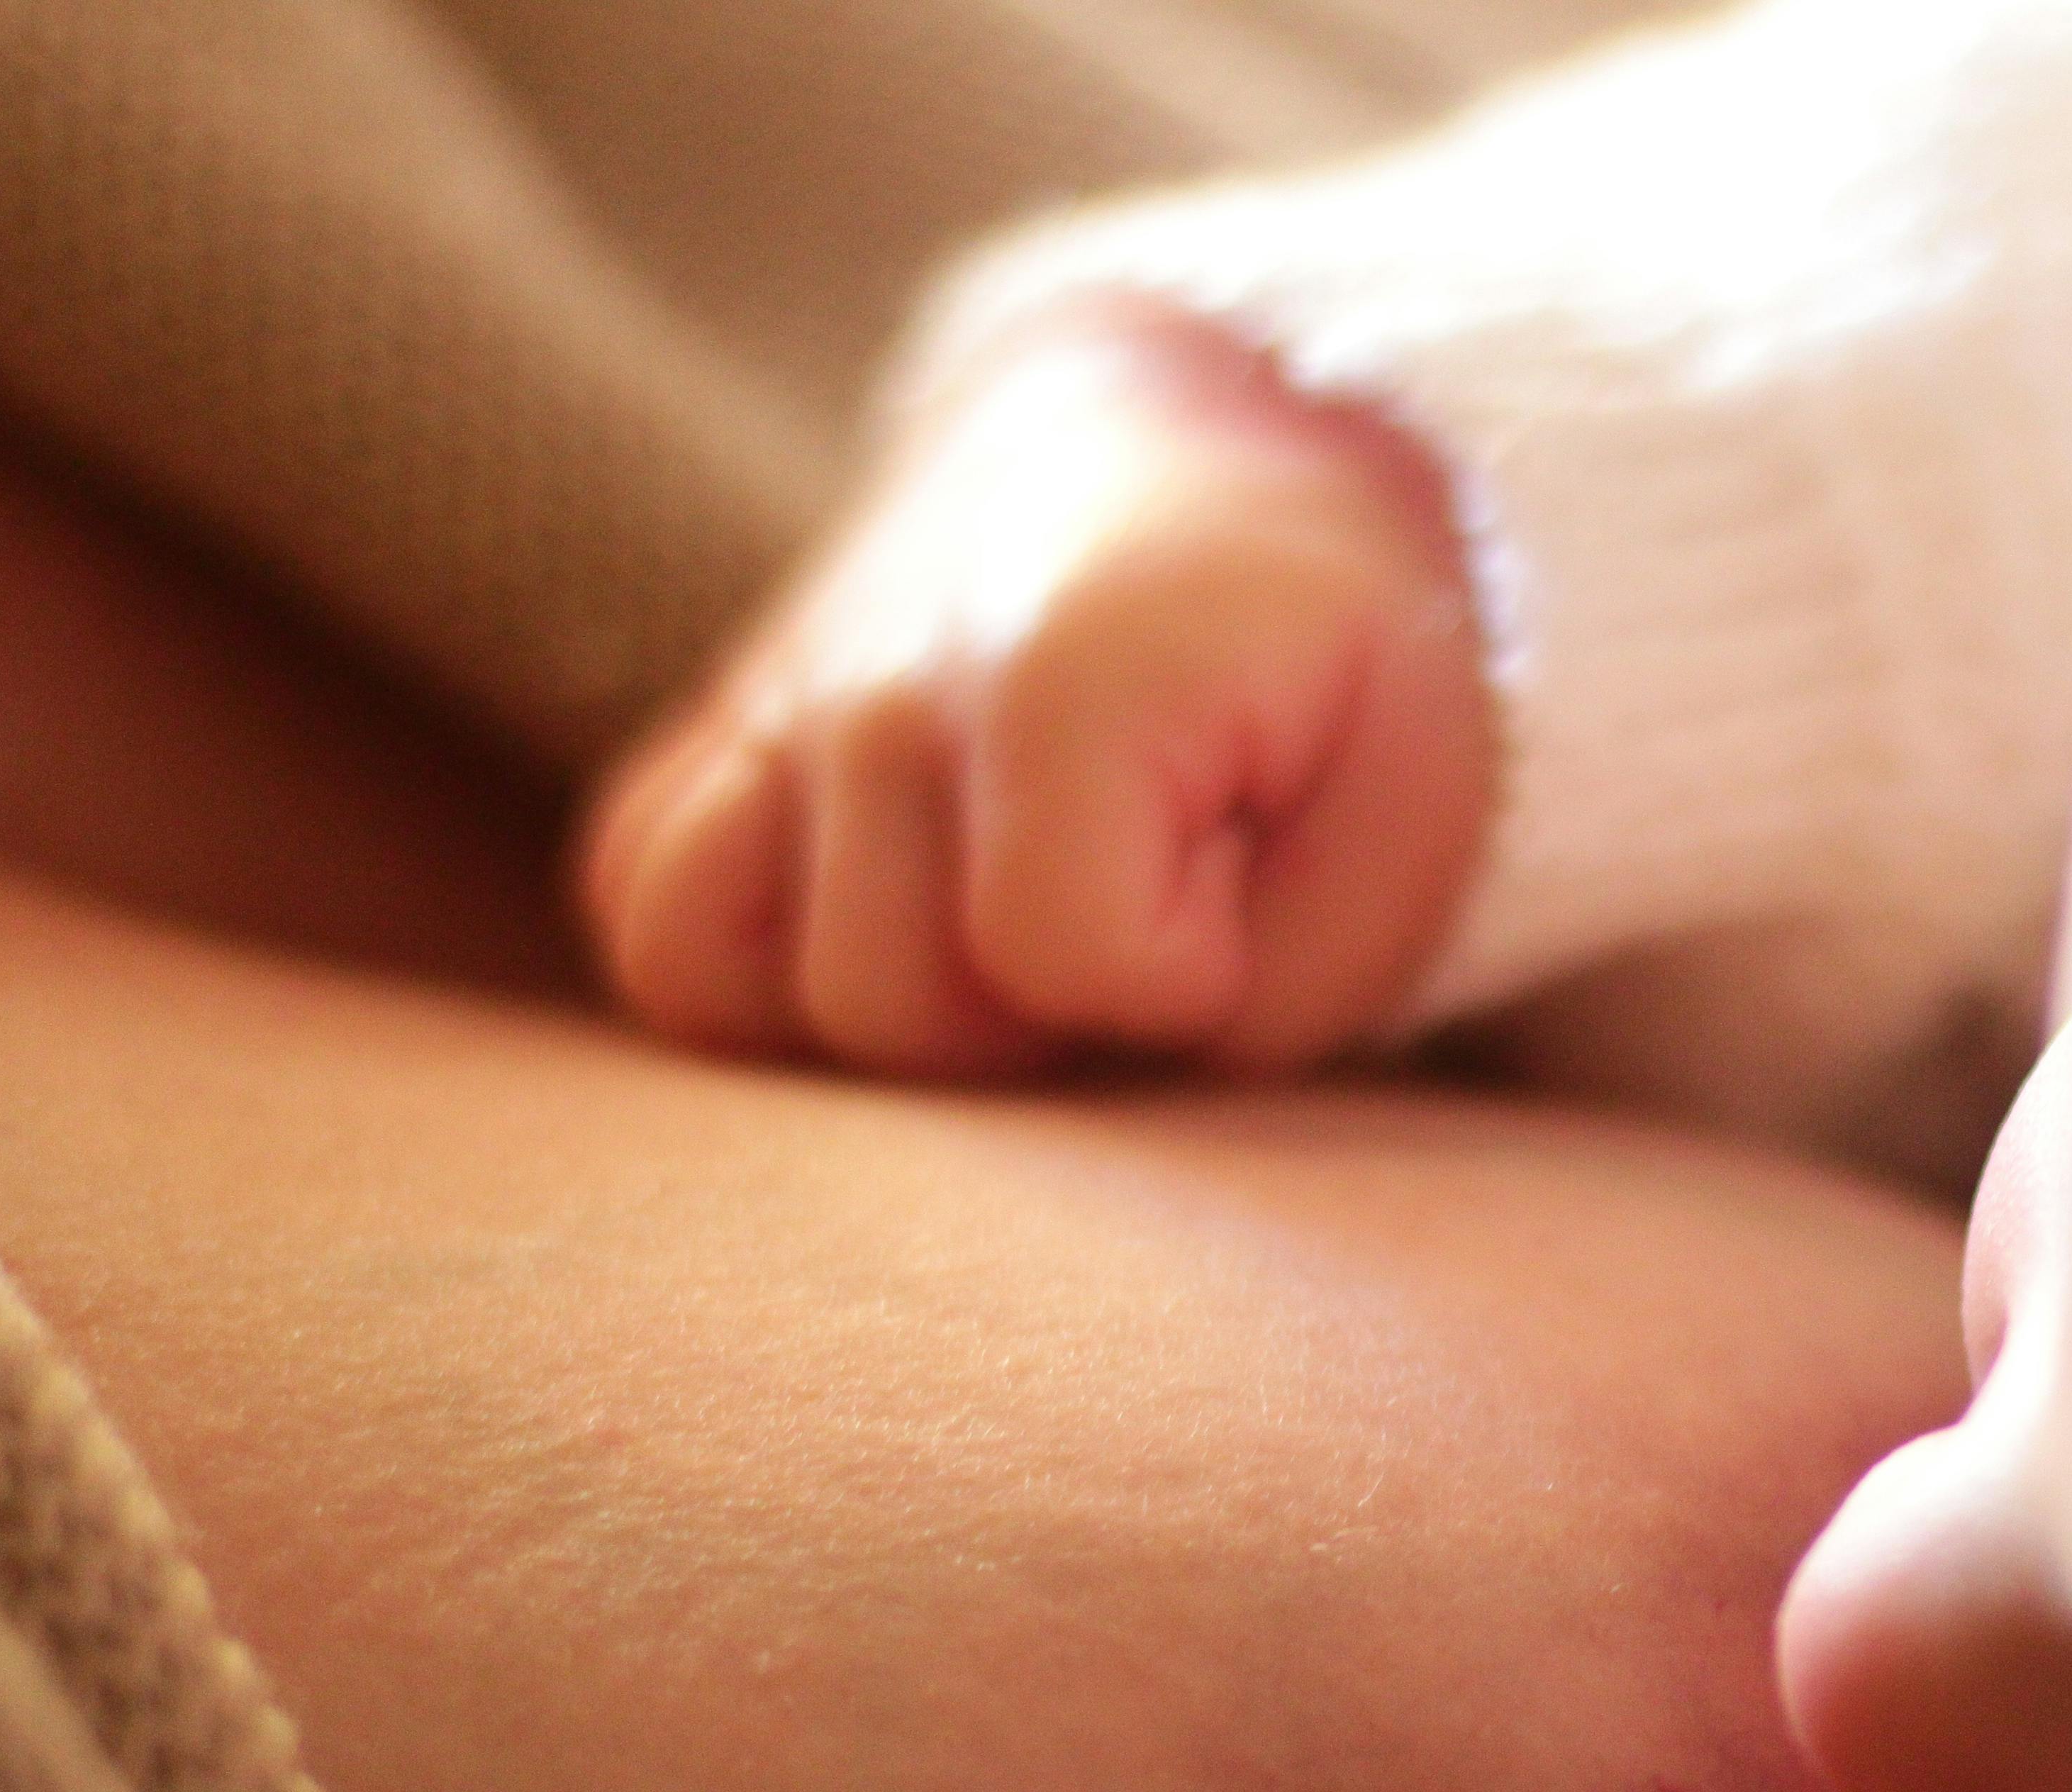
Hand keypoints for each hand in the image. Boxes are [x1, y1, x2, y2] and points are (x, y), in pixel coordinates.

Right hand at [580, 306, 1494, 1077]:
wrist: (1194, 467)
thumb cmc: (1321, 658)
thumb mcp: (1415, 807)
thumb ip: (1296, 978)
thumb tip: (1125, 1043)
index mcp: (1064, 673)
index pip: (1069, 965)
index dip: (1184, 982)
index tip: (1237, 889)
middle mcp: (878, 682)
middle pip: (896, 1012)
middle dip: (1041, 1016)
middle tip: (1134, 903)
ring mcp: (772, 706)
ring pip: (747, 995)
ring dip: (907, 1004)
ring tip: (1017, 914)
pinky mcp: (707, 738)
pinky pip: (656, 932)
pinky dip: (753, 972)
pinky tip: (889, 922)